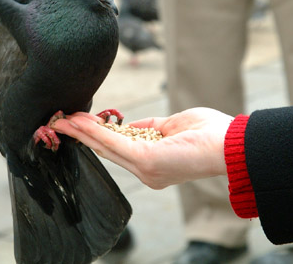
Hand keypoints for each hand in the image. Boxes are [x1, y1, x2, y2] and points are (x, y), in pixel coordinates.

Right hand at [52, 108, 232, 189]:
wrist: (231, 145)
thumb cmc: (211, 134)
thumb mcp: (173, 126)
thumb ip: (149, 127)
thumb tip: (128, 125)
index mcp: (153, 165)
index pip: (118, 151)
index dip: (96, 136)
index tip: (78, 123)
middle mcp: (146, 172)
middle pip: (106, 150)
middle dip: (82, 134)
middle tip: (61, 121)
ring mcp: (145, 169)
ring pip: (105, 146)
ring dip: (82, 131)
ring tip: (63, 120)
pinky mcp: (146, 160)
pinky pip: (114, 142)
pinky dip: (95, 131)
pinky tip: (81, 122)